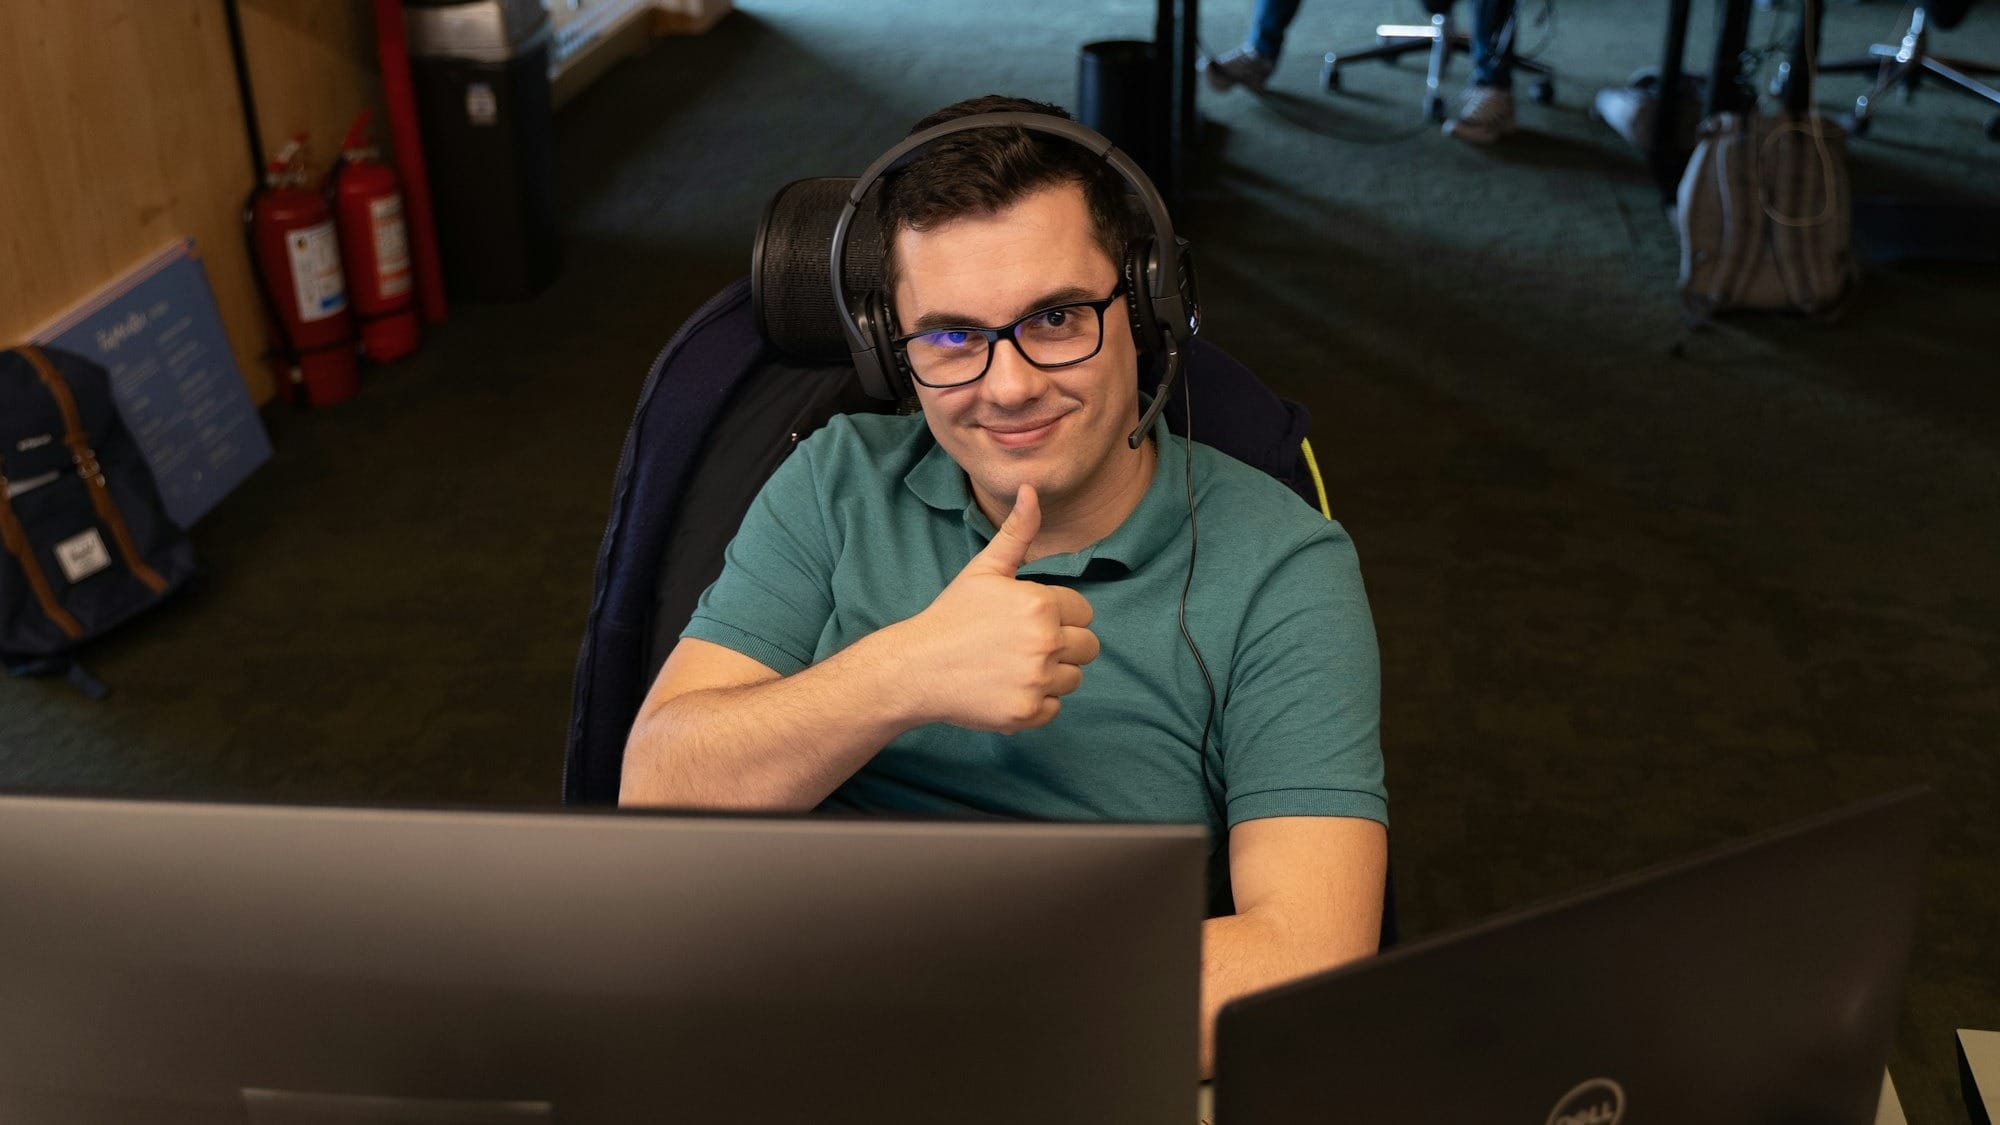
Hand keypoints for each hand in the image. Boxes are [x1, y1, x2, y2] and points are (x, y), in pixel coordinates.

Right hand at [892, 484, 1099, 732]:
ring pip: (1073, 678)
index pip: (1084, 612)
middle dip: (1063, 645)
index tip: (1026, 620)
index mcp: (1041, 604)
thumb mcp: (985, 569)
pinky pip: (1055, 708)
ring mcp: (1037, 680)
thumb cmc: (952, 614)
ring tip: (1014, 666)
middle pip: (1088, 647)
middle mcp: (1045, 642)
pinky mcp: (1027, 712)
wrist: (916, 666)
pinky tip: (1008, 687)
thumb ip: (1017, 533)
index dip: (1059, 615)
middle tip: (1024, 645)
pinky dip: (1036, 702)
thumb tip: (1032, 490)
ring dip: (1051, 674)